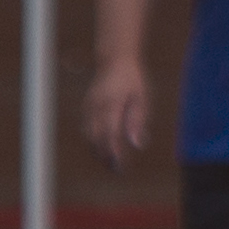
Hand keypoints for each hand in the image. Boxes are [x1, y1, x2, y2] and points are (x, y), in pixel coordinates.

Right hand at [83, 53, 153, 170]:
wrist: (115, 59)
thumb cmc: (133, 79)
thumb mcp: (141, 98)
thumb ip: (138, 121)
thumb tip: (138, 145)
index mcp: (112, 104)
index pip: (109, 134)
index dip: (113, 152)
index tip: (120, 165)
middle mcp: (96, 106)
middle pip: (96, 138)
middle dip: (105, 155)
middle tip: (116, 169)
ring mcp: (89, 106)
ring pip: (89, 134)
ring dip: (98, 149)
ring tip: (111, 161)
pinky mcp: (87, 106)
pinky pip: (87, 127)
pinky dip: (93, 139)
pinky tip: (103, 146)